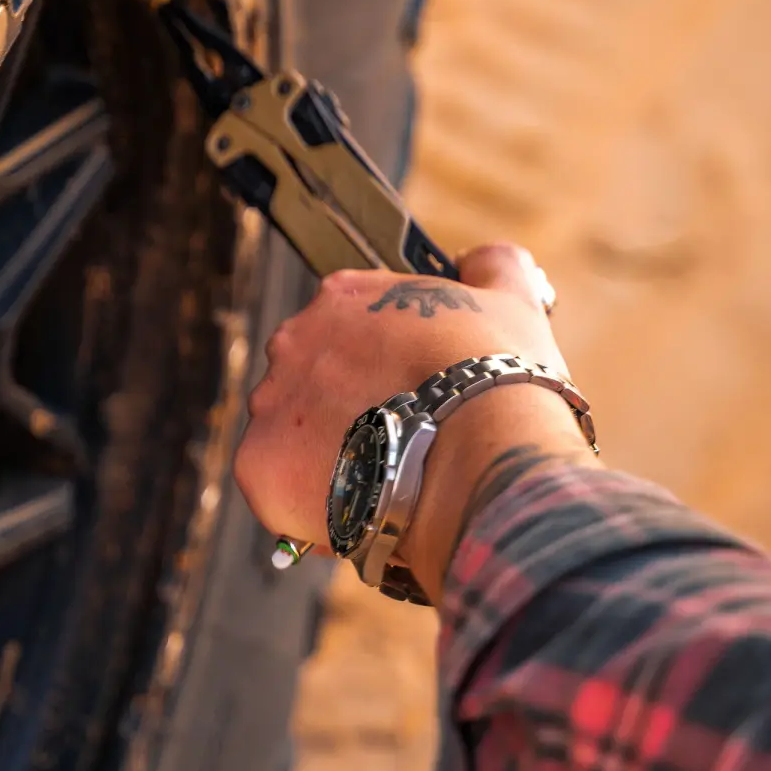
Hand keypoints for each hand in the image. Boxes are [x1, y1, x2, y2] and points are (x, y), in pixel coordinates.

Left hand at [234, 244, 595, 603]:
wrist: (483, 453)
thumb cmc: (499, 377)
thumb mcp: (510, 300)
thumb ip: (491, 268)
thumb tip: (481, 260)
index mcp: (342, 297)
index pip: (345, 332)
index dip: (379, 370)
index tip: (408, 396)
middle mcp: (293, 342)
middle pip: (310, 383)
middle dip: (346, 412)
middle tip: (398, 441)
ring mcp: (272, 405)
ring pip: (292, 440)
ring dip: (329, 460)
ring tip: (385, 483)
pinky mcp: (260, 468)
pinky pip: (278, 491)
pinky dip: (312, 507)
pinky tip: (361, 510)